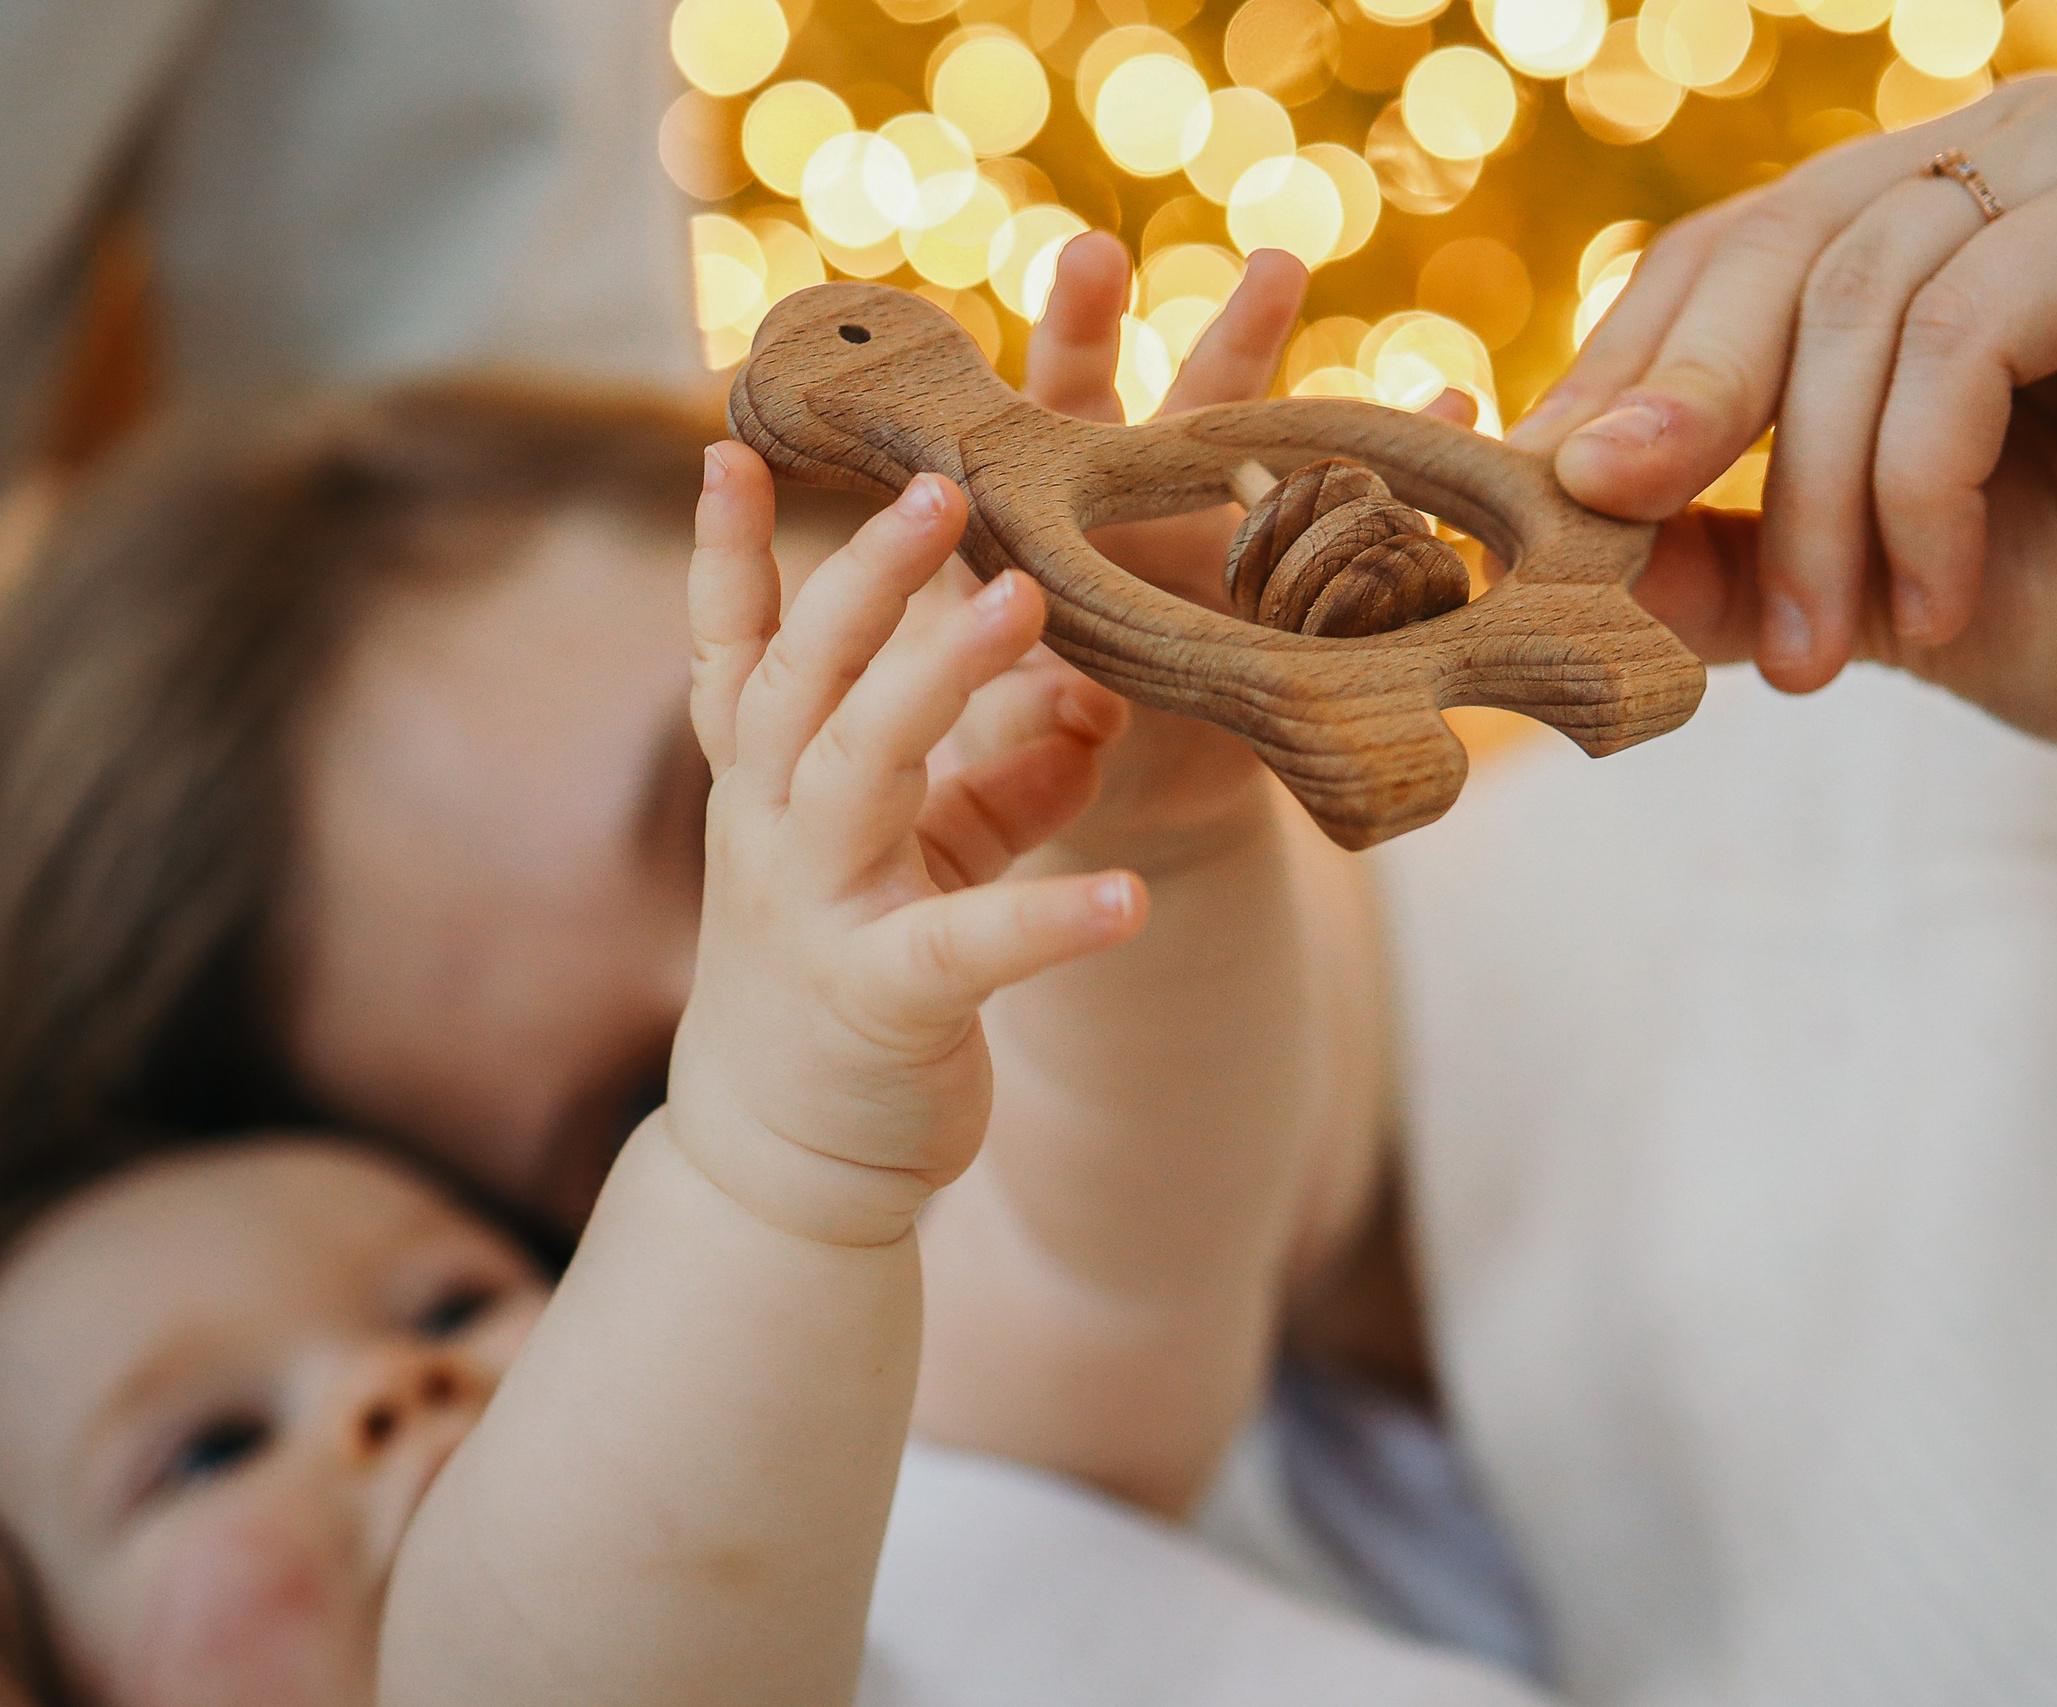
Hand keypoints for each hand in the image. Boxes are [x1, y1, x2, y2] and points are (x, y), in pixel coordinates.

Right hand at [666, 448, 1149, 1246]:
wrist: (783, 1159)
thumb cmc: (847, 977)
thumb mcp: (910, 862)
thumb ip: (991, 778)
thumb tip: (1090, 703)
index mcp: (767, 788)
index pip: (736, 649)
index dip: (729, 552)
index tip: (729, 441)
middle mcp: (771, 832)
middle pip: (803, 678)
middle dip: (867, 577)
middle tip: (942, 483)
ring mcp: (818, 913)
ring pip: (861, 767)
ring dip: (938, 679)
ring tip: (1025, 601)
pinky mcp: (882, 1000)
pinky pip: (969, 946)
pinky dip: (1049, 917)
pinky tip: (1128, 894)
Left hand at [1017, 234, 1484, 857]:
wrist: (1136, 785)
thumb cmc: (1042, 736)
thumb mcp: (1020, 734)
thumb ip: (1035, 722)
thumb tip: (1087, 721)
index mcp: (1064, 508)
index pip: (1060, 407)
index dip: (1081, 330)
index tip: (1099, 254)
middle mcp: (1151, 498)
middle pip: (1185, 399)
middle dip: (1235, 331)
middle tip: (1277, 269)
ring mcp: (1234, 533)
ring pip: (1276, 442)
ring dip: (1315, 387)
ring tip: (1356, 325)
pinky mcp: (1302, 588)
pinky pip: (1366, 527)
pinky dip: (1414, 480)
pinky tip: (1460, 418)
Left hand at [1518, 70, 2056, 763]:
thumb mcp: (1875, 589)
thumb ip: (1730, 553)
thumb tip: (1568, 539)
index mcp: (1915, 229)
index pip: (1714, 267)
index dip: (1615, 383)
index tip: (1539, 513)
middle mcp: (1990, 165)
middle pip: (1757, 255)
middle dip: (1675, 424)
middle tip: (1606, 545)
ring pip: (1853, 299)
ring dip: (1819, 501)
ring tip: (1829, 649)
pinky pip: (1967, 326)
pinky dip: (1922, 478)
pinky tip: (1935, 597)